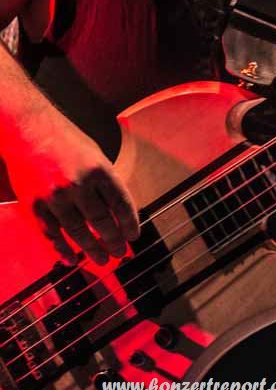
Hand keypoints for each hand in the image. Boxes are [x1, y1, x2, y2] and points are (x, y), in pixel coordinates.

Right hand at [6, 107, 139, 264]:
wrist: (28, 129)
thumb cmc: (64, 139)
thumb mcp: (95, 154)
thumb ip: (105, 180)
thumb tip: (118, 209)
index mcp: (98, 169)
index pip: (121, 203)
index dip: (129, 223)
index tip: (133, 235)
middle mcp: (78, 184)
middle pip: (102, 222)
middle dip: (114, 240)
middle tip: (120, 252)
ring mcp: (55, 197)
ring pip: (78, 233)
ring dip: (93, 249)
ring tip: (103, 259)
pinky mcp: (35, 206)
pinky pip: (51, 235)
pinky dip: (62, 251)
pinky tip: (72, 259)